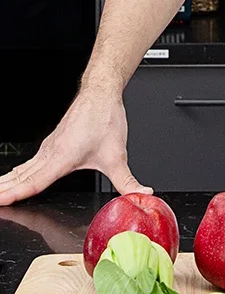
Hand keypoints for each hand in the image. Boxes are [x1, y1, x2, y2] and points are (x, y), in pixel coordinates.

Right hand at [0, 86, 152, 205]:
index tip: (2, 200)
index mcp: (63, 157)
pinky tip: (12, 177)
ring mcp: (49, 148)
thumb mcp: (118, 155)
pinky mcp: (51, 144)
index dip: (17, 193)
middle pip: (22, 177)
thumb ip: (128, 180)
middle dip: (4, 190)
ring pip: (23, 169)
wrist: (100, 93)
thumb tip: (142, 195)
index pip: (35, 181)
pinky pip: (29, 162)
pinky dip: (16, 172)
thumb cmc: (104, 118)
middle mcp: (51, 152)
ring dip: (7, 181)